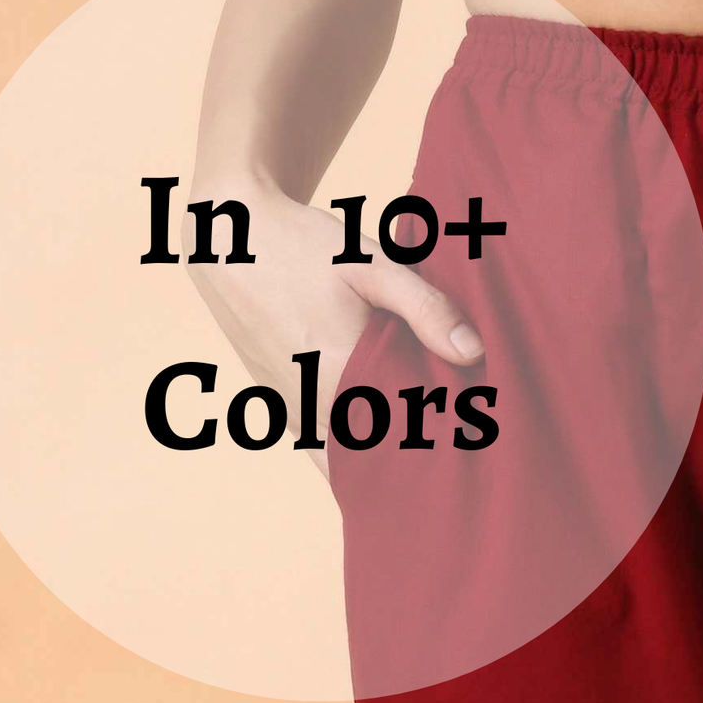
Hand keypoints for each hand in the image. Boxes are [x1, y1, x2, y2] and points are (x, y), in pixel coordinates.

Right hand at [189, 183, 483, 480]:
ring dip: (382, 465)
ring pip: (348, 464)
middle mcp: (312, 407)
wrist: (228, 237)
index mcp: (341, 378)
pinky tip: (381, 450)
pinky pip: (324, 452)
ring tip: (422, 461)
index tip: (471, 446)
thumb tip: (474, 353)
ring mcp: (293, 412)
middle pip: (378, 461)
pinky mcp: (282, 408)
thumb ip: (424, 307)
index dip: (440, 451)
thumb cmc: (302, 246)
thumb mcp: (370, 264)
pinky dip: (353, 458)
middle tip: (457, 462)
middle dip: (415, 465)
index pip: (405, 441)